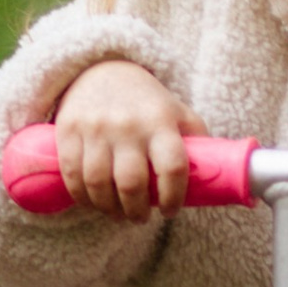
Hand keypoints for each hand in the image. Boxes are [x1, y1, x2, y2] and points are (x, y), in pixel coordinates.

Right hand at [50, 60, 207, 219]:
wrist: (102, 68)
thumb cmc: (147, 102)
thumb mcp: (178, 112)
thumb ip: (195, 140)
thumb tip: (218, 174)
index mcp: (161, 121)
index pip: (173, 168)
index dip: (173, 198)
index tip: (170, 211)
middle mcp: (128, 125)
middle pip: (131, 183)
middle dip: (137, 211)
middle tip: (140, 218)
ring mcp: (96, 128)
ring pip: (98, 184)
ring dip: (108, 209)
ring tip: (117, 214)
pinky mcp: (68, 130)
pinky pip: (73, 174)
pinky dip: (82, 197)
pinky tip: (93, 203)